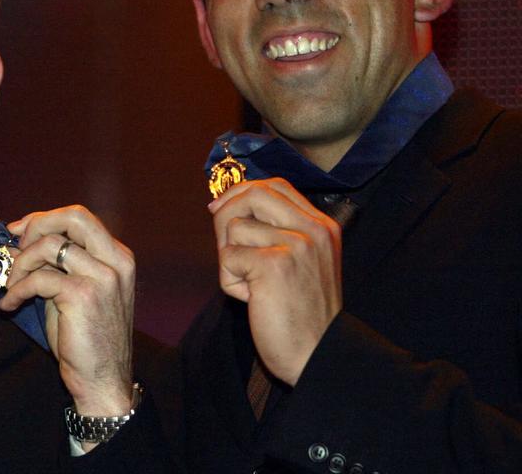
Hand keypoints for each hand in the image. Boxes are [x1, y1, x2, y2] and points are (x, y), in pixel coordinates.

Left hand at [0, 205, 136, 426]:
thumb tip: (13, 245)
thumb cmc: (84, 339)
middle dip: (35, 225)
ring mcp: (103, 277)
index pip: (79, 217)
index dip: (44, 219)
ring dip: (20, 263)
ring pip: (50, 245)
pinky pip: (38, 278)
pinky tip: (9, 305)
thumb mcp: (70, 293)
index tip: (18, 232)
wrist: (102, 380)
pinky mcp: (83, 295)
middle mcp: (115, 262)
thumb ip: (51, 266)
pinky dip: (16, 289)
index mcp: (117, 257)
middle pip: (73, 216)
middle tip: (15, 248)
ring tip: (10, 285)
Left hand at [209, 178, 341, 385]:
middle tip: (227, 248)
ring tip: (254, 286)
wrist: (318, 355)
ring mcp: (295, 244)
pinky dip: (230, 281)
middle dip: (226, 215)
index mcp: (321, 226)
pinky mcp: (274, 264)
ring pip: (233, 227)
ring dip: (230, 260)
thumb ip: (276, 232)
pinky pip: (228, 257)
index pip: (275, 185)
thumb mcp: (299, 263)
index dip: (241, 192)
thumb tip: (228, 205)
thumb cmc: (300, 314)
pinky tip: (253, 300)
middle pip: (252, 194)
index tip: (220, 207)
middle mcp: (313, 229)